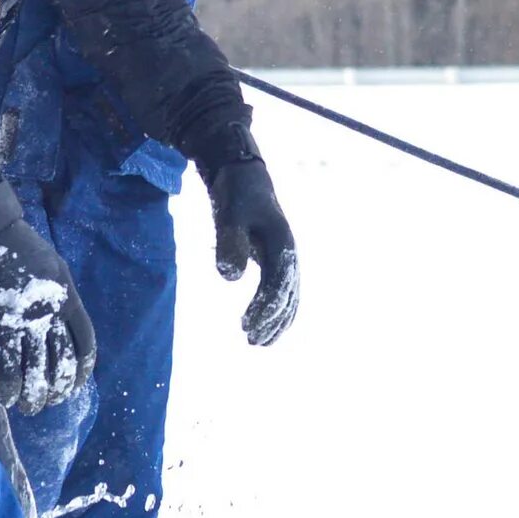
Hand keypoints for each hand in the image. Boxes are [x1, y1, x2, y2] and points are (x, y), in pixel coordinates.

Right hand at [0, 181, 98, 414]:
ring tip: (30, 408)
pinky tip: (6, 398)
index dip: (83, 367)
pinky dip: (8, 386)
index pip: (85, 339)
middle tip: (51, 402)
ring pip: (37, 368)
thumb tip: (49, 325)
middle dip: (59, 388)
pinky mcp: (1, 323)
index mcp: (68, 295)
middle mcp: (52, 310)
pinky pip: (7, 364)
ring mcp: (27, 318)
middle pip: (63, 360)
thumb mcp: (50, 267)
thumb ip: (53, 296)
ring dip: (35, 394)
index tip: (77, 384)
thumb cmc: (16, 247)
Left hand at [204, 149, 299, 345]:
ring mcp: (285, 258)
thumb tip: (230, 278)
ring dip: (276, 321)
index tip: (246, 326)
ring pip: (289, 298)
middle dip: (272, 322)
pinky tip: (265, 325)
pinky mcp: (276, 260)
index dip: (264, 308)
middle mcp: (289, 254)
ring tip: (258, 343)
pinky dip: (278, 311)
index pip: (278, 285)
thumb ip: (229, 243)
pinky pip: (283, 292)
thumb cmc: (235, 194)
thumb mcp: (229, 215)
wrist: (242, 174)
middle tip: (252, 342)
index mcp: (282, 244)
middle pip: (288, 296)